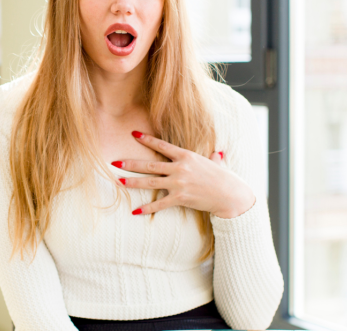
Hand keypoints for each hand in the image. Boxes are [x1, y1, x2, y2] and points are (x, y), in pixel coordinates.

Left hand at [113, 131, 255, 218]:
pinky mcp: (180, 198)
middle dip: (131, 164)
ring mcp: (179, 184)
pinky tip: (135, 211)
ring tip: (119, 182)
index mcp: (186, 156)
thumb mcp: (216, 164)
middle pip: (150, 165)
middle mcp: (180, 168)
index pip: (162, 146)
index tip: (133, 134)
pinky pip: (160, 204)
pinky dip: (147, 209)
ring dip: (133, 182)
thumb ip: (212, 159)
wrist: (231, 195)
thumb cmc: (224, 178)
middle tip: (115, 162)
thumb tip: (216, 155)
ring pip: (151, 183)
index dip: (146, 140)